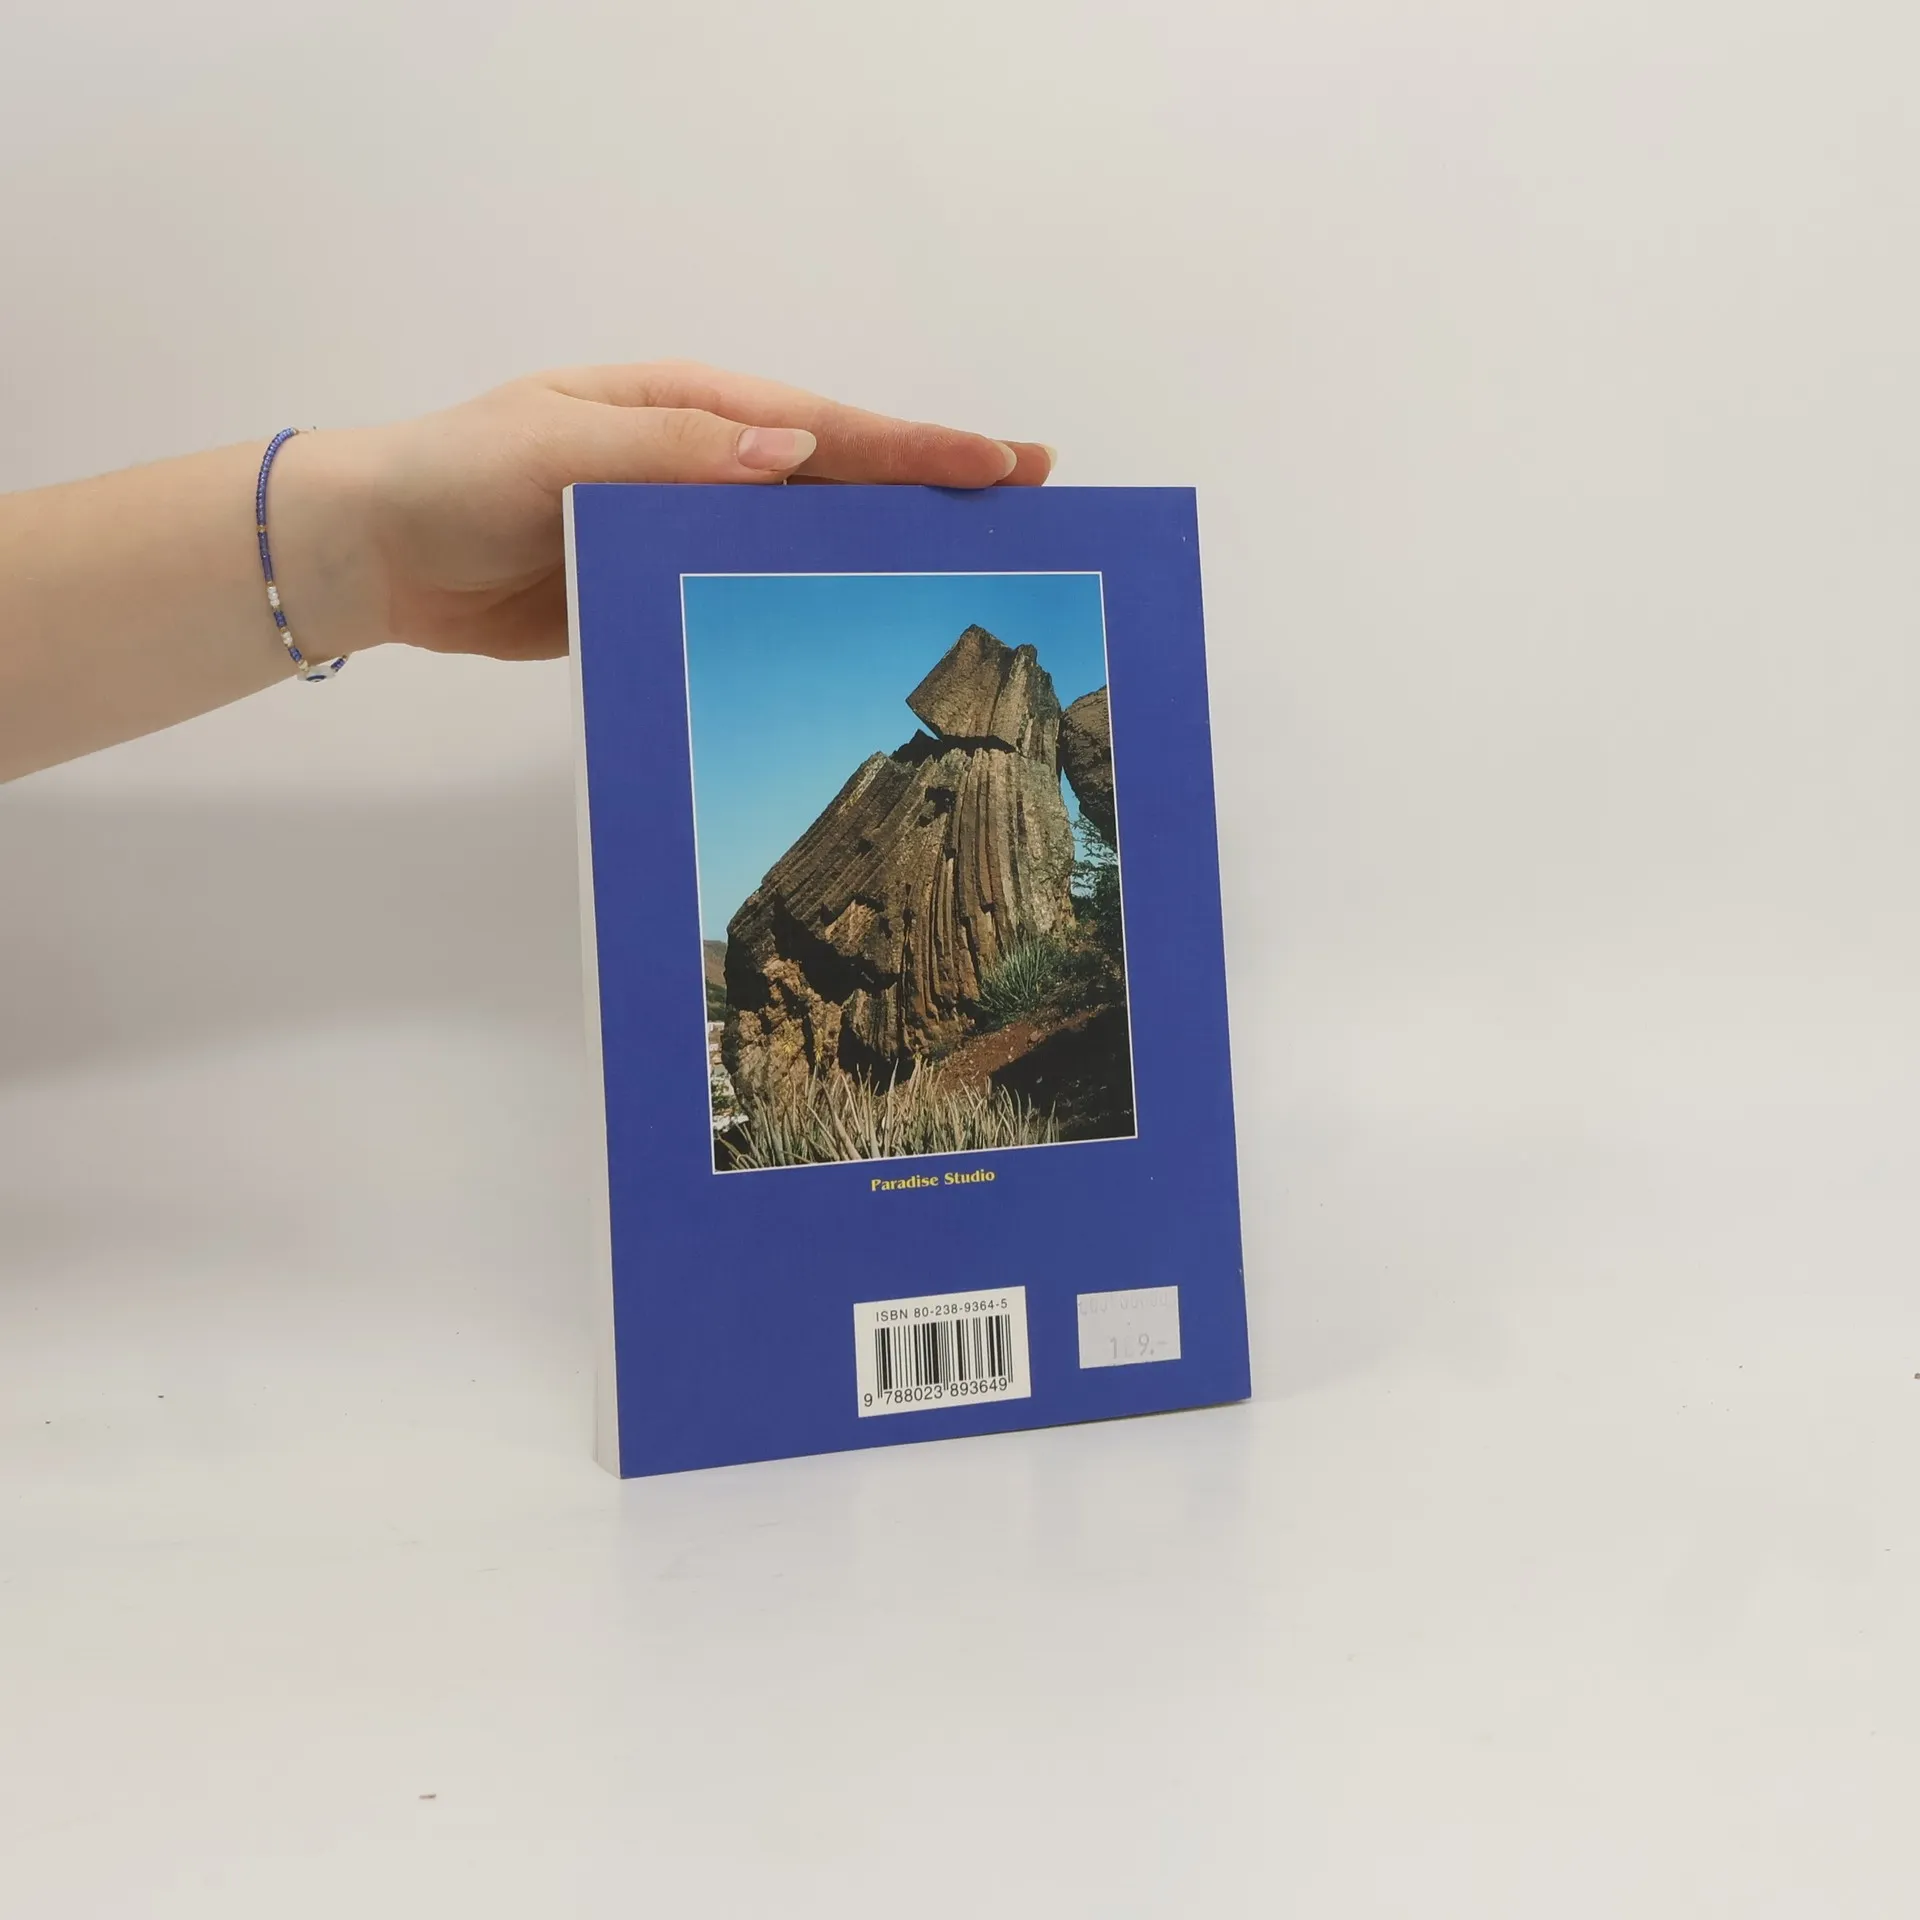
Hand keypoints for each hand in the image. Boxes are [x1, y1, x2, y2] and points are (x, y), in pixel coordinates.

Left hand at [292, 362, 1055, 662]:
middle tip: (1028, 501)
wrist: (382, 554)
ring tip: (971, 570)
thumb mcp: (560, 448)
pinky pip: (754, 592)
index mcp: (690, 408)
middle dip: (931, 485)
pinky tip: (859, 627)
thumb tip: (794, 453)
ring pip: (807, 538)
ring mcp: (690, 527)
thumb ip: (674, 453)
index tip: (1003, 461)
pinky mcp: (666, 585)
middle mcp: (704, 461)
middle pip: (839, 477)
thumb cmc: (460, 478)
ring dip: (883, 550)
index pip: (827, 426)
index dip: (919, 445)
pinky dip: (810, 605)